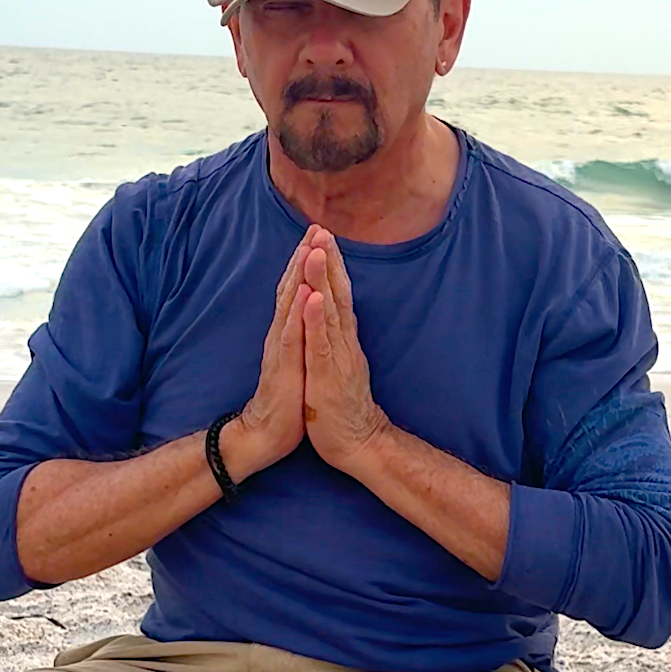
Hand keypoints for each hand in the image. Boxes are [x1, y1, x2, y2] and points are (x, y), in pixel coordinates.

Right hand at [220, 227, 315, 480]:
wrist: (267, 434)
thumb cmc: (287, 400)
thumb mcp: (297, 361)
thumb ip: (299, 336)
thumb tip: (306, 315)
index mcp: (289, 333)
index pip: (297, 290)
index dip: (307, 263)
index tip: (319, 235)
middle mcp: (282, 335)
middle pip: (291, 288)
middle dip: (303, 257)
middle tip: (314, 227)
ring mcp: (282, 349)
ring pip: (290, 305)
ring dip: (299, 275)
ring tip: (309, 247)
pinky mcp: (284, 366)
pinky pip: (292, 335)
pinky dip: (299, 313)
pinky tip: (305, 293)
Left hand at [301, 229, 389, 473]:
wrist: (357, 443)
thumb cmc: (341, 406)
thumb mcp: (337, 365)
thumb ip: (336, 340)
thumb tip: (334, 318)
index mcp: (341, 339)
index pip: (336, 295)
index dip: (330, 266)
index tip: (322, 237)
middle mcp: (342, 342)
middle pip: (336, 294)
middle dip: (328, 260)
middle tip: (322, 228)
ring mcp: (337, 356)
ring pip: (329, 311)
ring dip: (322, 279)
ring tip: (317, 249)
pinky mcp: (328, 374)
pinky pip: (322, 342)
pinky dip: (316, 318)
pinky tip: (313, 297)